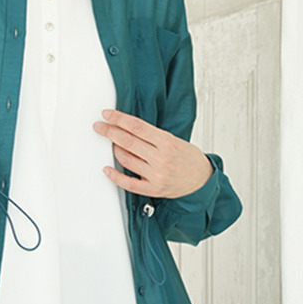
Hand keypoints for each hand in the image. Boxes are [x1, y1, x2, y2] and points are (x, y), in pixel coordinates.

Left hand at [93, 109, 212, 199]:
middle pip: (127, 141)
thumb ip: (153, 136)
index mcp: (167, 142)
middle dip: (109, 131)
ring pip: (126, 159)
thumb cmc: (189, 159)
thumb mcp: (175, 140)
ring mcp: (156, 175)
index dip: (118, 119)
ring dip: (114, 149)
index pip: (136, 126)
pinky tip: (107, 169)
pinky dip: (115, 176)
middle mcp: (160, 158)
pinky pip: (128, 183)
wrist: (203, 180)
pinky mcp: (152, 189)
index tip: (107, 114)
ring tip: (110, 144)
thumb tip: (128, 129)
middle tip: (99, 126)